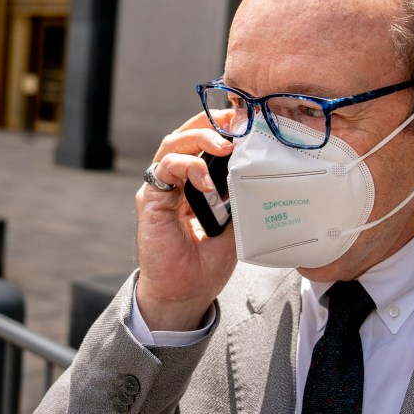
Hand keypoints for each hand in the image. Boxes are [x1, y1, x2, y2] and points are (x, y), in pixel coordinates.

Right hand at [135, 112, 235, 330]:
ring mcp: (160, 189)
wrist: (185, 294)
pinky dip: (187, 167)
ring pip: (172, 145)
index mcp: (193, 182)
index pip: (203, 142)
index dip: (221, 126)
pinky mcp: (150, 201)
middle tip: (236, 121)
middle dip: (210, 122)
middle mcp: (174, 181)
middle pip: (185, 134)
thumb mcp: (236, 223)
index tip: (246, 120)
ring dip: (199, 138)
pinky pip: (164, 170)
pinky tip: (206, 180)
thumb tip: (263, 169)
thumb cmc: (207, 262)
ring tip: (224, 145)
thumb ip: (241, 196)